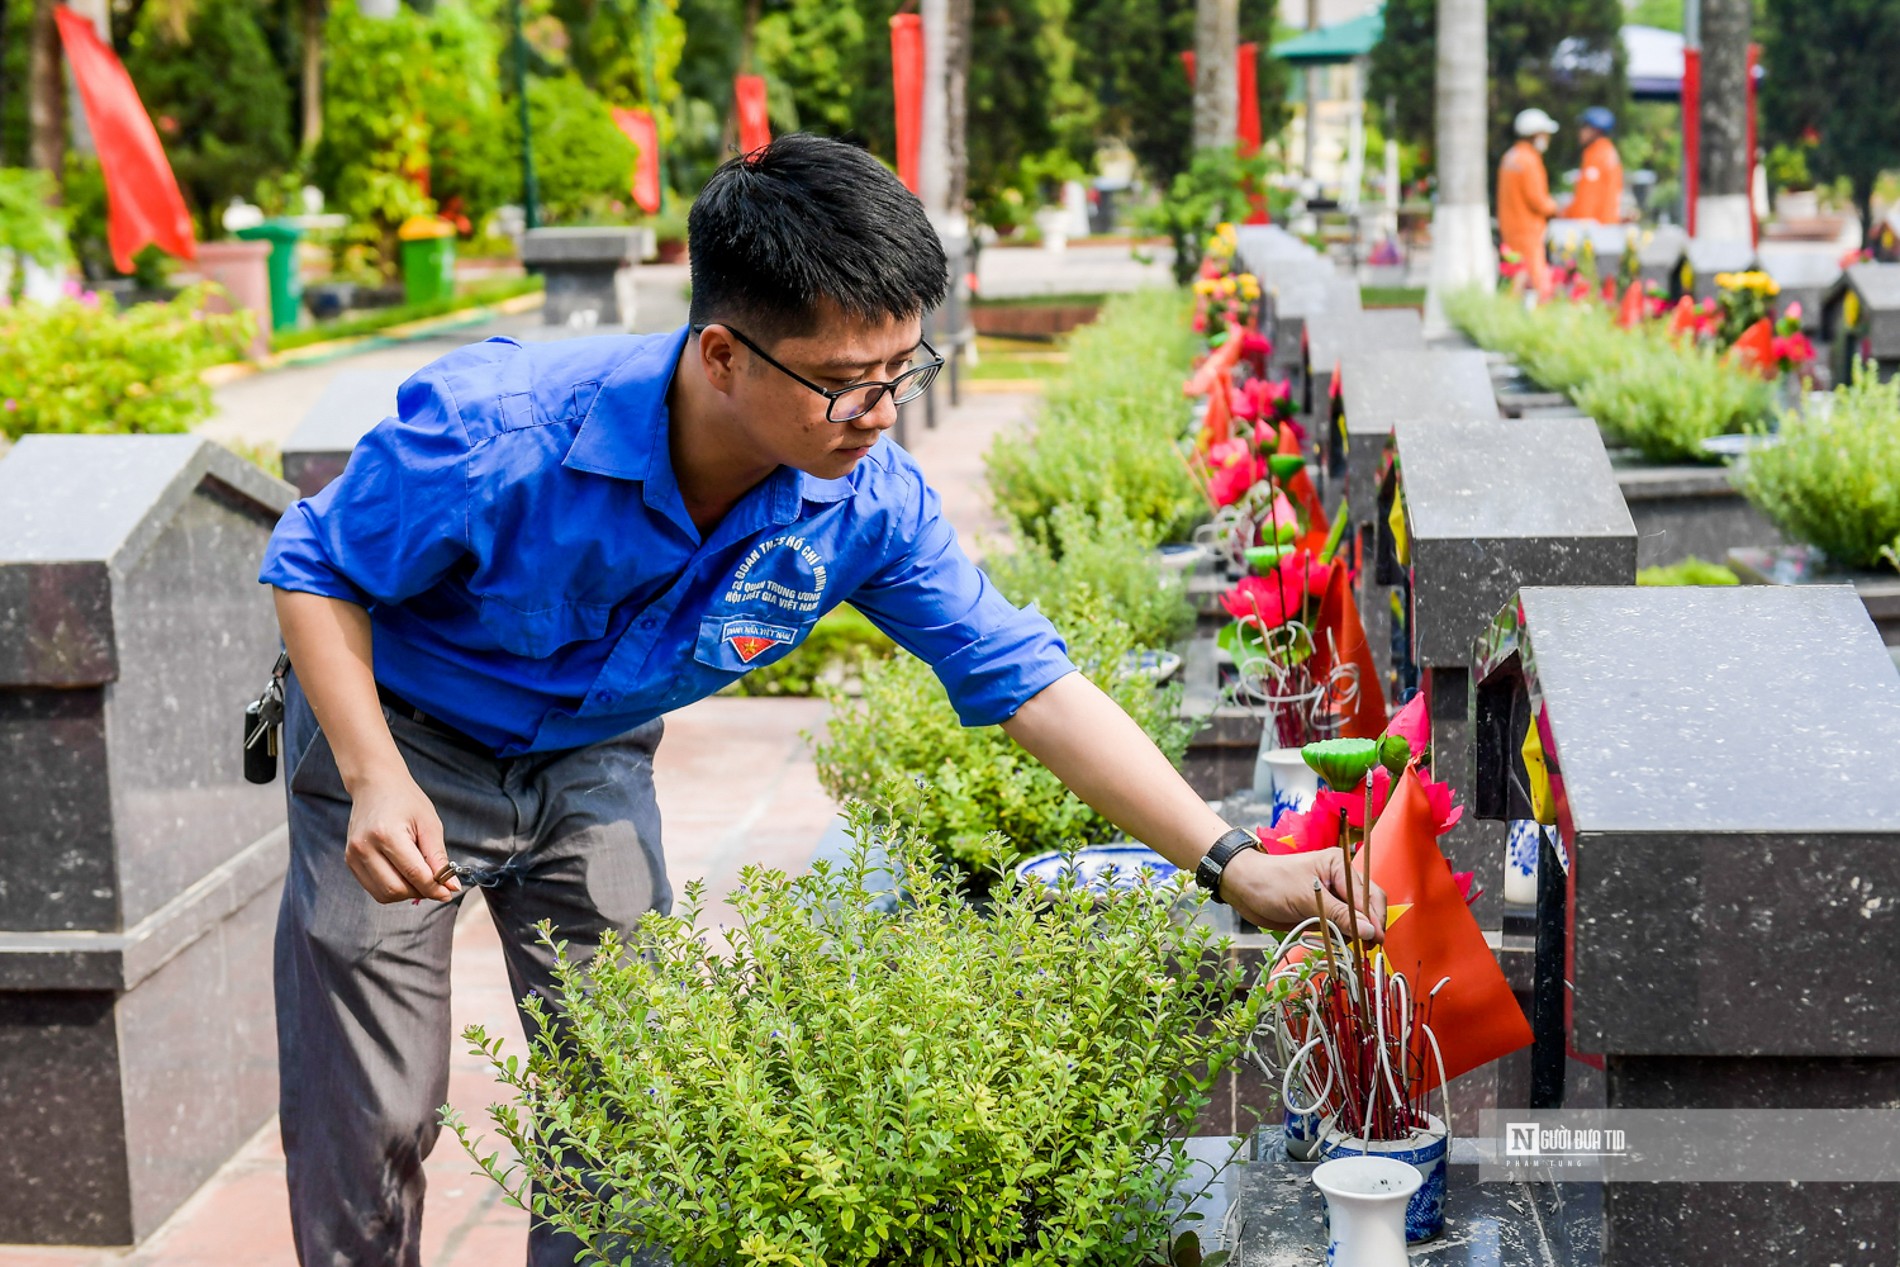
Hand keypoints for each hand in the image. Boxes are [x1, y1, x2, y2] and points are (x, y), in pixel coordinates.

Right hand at [343, 769, 459, 903]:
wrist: (375, 785)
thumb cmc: (405, 800)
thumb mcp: (429, 824)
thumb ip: (439, 858)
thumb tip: (451, 886)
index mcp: (387, 834)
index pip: (414, 874)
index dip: (435, 888)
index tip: (449, 891)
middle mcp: (364, 847)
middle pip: (396, 889)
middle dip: (420, 892)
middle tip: (435, 882)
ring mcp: (353, 855)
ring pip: (384, 894)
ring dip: (407, 892)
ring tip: (419, 875)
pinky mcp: (350, 861)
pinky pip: (374, 888)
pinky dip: (393, 888)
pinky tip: (404, 873)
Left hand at [1219, 848, 1385, 942]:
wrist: (1243, 888)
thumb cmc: (1272, 883)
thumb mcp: (1306, 898)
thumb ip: (1339, 916)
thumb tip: (1369, 932)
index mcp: (1340, 866)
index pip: (1368, 895)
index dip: (1374, 919)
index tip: (1375, 941)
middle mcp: (1341, 880)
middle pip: (1367, 907)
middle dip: (1367, 928)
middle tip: (1364, 949)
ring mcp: (1332, 897)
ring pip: (1355, 920)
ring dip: (1352, 935)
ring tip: (1344, 946)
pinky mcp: (1323, 912)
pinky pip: (1340, 927)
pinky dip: (1339, 937)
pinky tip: (1332, 943)